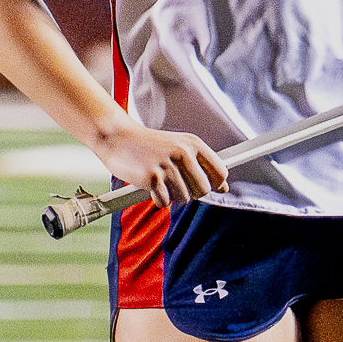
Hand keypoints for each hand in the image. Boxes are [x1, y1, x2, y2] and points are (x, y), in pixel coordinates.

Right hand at [101, 122, 228, 207]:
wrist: (117, 138)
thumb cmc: (149, 146)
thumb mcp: (179, 148)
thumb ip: (203, 167)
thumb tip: (225, 188)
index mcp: (193, 144)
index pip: (220, 172)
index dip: (215, 184)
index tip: (204, 185)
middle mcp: (183, 153)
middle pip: (204, 190)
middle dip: (192, 193)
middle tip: (176, 185)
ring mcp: (167, 165)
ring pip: (185, 198)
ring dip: (173, 196)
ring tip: (162, 183)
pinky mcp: (152, 178)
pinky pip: (165, 203)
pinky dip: (158, 200)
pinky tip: (151, 188)